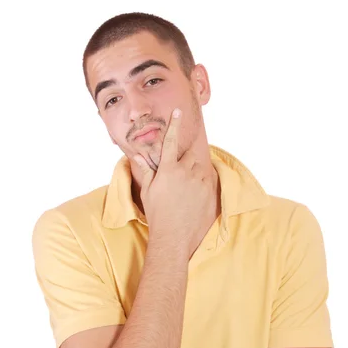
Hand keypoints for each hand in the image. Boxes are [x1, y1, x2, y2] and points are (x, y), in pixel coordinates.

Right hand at [134, 108, 215, 259]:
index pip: (170, 141)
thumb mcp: (148, 191)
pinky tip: (193, 197)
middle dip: (186, 159)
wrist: (173, 236)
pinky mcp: (209, 190)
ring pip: (199, 167)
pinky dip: (201, 183)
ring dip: (193, 172)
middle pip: (189, 154)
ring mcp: (199, 181)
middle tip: (179, 175)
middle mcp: (185, 171)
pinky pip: (207, 179)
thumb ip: (147, 170)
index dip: (173, 125)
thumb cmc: (157, 214)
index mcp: (168, 170)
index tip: (177, 112)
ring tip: (185, 190)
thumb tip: (138, 155)